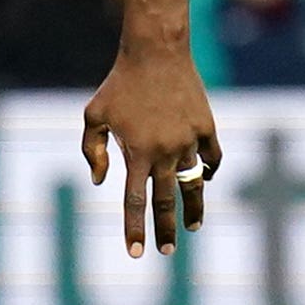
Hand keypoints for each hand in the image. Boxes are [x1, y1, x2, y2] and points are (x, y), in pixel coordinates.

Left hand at [81, 35, 220, 255]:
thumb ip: (93, 151)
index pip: (134, 201)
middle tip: (166, 251)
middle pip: (166, 201)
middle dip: (166, 230)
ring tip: (194, 226)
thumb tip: (101, 181)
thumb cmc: (119, 83)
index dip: (135, 229)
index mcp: (136, 152)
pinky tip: (206, 180)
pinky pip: (212, 157)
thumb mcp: (93, 115)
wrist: (156, 51)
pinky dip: (209, 171)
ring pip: (193, 184)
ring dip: (194, 208)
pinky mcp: (206, 127)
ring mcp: (188, 140)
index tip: (138, 253)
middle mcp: (164, 152)